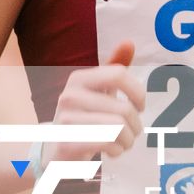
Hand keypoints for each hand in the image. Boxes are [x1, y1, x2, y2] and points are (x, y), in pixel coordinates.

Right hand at [49, 42, 144, 162]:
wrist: (54, 149)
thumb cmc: (84, 117)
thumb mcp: (98, 91)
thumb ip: (114, 68)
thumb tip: (129, 42)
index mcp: (78, 79)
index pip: (119, 74)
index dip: (138, 92)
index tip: (139, 106)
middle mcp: (69, 96)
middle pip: (124, 109)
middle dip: (136, 126)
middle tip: (131, 132)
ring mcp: (66, 121)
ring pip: (119, 129)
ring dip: (128, 140)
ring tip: (123, 142)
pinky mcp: (67, 144)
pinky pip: (108, 144)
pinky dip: (117, 151)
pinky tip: (112, 151)